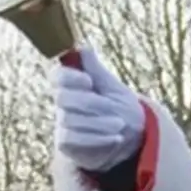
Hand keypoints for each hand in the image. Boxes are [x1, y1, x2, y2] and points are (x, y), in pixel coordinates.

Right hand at [54, 45, 145, 178]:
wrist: (132, 137)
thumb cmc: (120, 107)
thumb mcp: (113, 87)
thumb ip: (96, 70)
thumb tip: (82, 47)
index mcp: (72, 85)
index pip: (58, 76)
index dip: (69, 77)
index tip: (88, 81)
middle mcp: (63, 104)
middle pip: (63, 98)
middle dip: (89, 102)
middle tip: (111, 106)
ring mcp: (63, 123)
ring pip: (70, 120)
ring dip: (98, 123)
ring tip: (120, 124)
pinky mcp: (66, 143)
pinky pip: (73, 139)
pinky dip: (96, 138)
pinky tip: (115, 138)